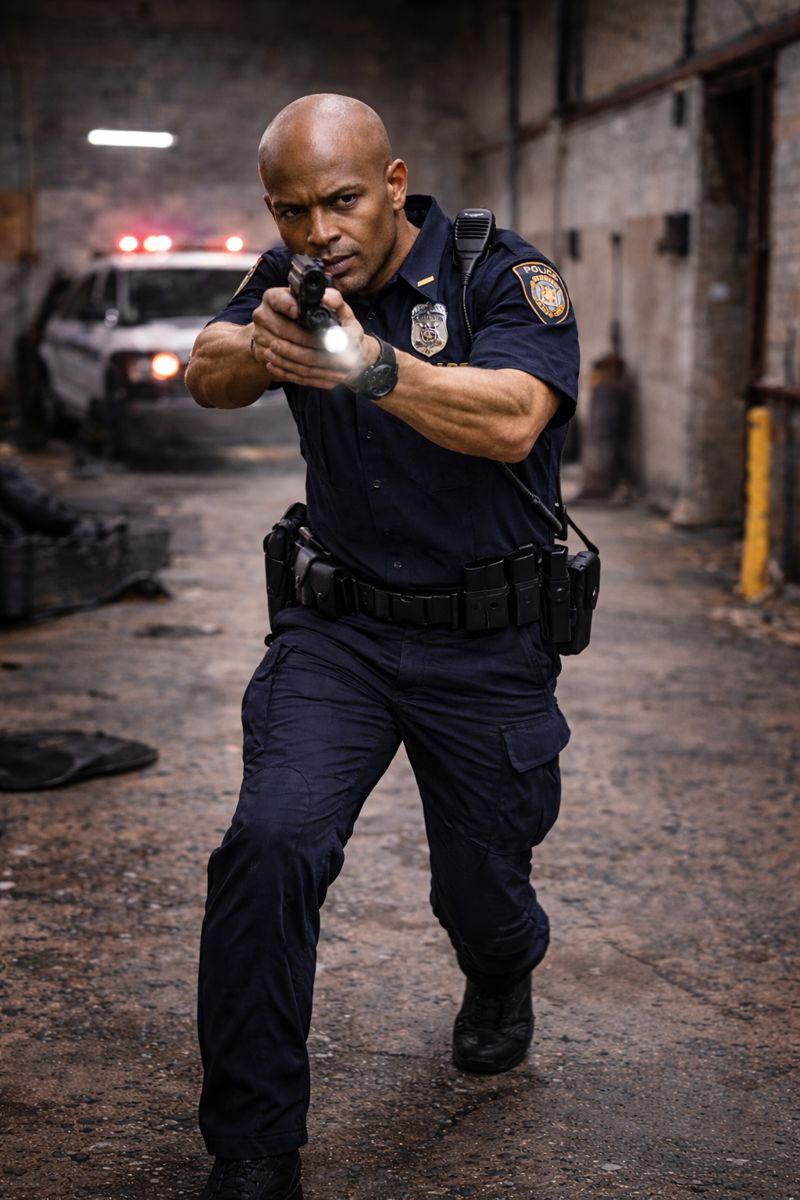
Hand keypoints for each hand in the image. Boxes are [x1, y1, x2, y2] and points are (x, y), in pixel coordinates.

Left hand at [251, 287, 378, 389]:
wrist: (361, 356)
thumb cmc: (349, 331)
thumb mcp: (346, 313)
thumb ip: (336, 301)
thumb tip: (324, 296)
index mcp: (350, 340)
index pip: (323, 340)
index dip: (301, 338)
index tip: (282, 332)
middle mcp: (346, 361)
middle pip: (311, 358)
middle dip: (288, 351)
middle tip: (271, 343)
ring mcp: (336, 375)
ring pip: (306, 371)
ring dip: (285, 363)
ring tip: (268, 353)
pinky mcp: (327, 383)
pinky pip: (304, 381)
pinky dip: (287, 374)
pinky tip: (273, 367)